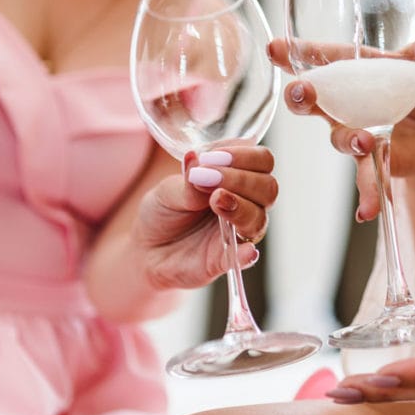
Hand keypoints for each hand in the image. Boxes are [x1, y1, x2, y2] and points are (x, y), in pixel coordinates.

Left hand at [132, 146, 276, 289]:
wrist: (145, 248)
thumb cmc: (163, 212)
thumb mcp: (168, 190)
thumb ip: (188, 180)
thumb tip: (196, 158)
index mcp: (238, 177)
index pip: (262, 160)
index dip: (244, 155)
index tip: (212, 157)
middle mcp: (246, 203)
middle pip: (269, 188)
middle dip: (241, 179)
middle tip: (210, 176)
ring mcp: (238, 231)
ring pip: (259, 218)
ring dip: (240, 206)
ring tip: (214, 200)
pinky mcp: (227, 259)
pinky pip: (245, 257)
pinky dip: (247, 253)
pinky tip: (245, 251)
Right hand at [267, 31, 414, 230]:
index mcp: (354, 72)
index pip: (321, 60)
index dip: (295, 54)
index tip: (274, 49)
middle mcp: (344, 103)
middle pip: (312, 99)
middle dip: (302, 96)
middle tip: (302, 92)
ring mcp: (355, 134)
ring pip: (340, 137)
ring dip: (349, 138)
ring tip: (365, 140)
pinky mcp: (373, 161)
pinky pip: (366, 178)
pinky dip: (368, 194)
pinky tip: (367, 210)